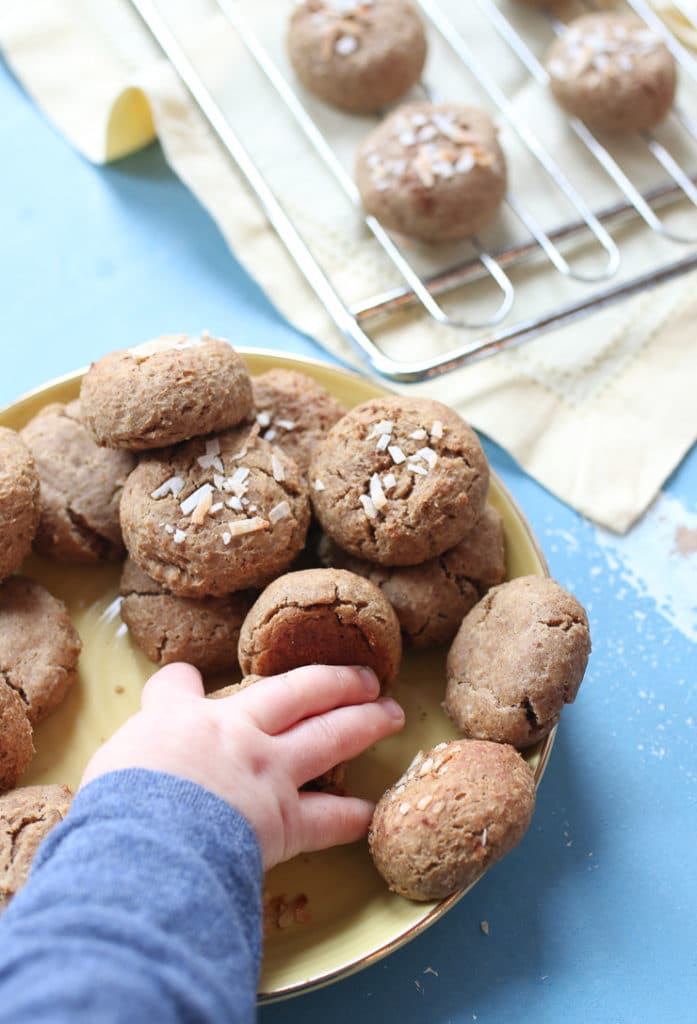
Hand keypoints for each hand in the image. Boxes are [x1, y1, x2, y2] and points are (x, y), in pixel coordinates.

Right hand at [80, 663, 404, 868]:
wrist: (152, 840)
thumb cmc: (119, 804)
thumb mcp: (109, 765)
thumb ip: (132, 754)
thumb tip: (128, 767)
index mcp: (182, 719)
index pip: (176, 689)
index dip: (180, 683)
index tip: (185, 679)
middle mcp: (236, 734)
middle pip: (296, 692)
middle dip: (332, 680)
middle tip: (363, 675)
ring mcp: (268, 773)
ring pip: (329, 736)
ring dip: (364, 722)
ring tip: (390, 713)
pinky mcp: (286, 822)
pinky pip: (328, 818)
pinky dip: (351, 817)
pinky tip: (370, 812)